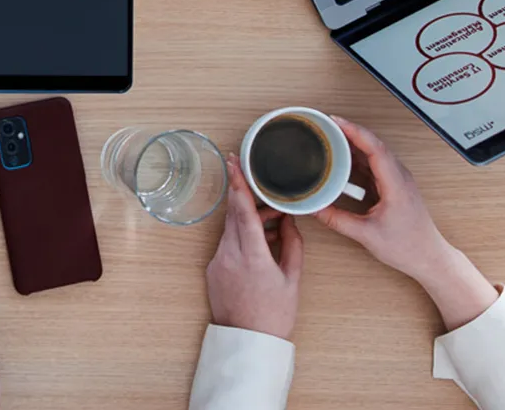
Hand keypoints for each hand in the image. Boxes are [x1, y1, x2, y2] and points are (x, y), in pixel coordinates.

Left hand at [206, 154, 302, 339]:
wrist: (248, 342)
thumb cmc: (274, 315)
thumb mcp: (292, 279)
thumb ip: (292, 244)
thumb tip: (288, 221)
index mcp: (253, 256)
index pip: (242, 211)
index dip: (239, 184)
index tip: (234, 162)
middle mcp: (230, 256)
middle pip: (235, 215)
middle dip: (249, 200)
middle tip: (269, 197)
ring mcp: (218, 262)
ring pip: (231, 229)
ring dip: (248, 221)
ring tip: (272, 227)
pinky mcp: (212, 269)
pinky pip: (226, 244)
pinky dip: (241, 238)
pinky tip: (259, 247)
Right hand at [310, 117, 496, 329]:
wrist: (429, 257)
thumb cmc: (407, 247)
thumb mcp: (366, 235)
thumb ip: (337, 219)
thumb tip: (314, 207)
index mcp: (396, 184)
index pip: (375, 148)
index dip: (354, 132)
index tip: (335, 122)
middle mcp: (399, 177)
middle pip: (373, 145)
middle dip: (349, 132)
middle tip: (325, 125)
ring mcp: (398, 180)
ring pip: (374, 154)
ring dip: (353, 144)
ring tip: (330, 138)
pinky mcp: (394, 187)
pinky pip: (374, 166)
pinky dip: (357, 160)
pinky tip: (342, 161)